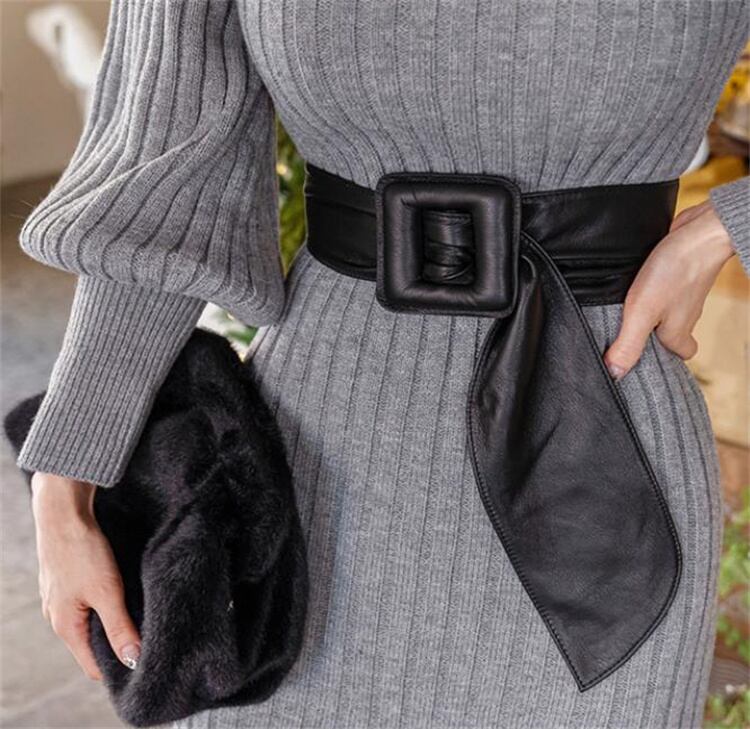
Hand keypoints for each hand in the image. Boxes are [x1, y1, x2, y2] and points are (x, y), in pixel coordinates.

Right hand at [30, 472, 140, 679]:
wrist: (63, 511)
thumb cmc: (81, 551)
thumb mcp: (106, 591)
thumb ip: (119, 627)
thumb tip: (132, 660)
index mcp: (65, 626)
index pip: (93, 666)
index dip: (119, 668)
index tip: (146, 663)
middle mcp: (59, 617)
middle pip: (92, 645)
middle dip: (118, 644)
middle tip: (148, 637)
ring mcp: (61, 598)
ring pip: (91, 621)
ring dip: (114, 622)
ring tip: (139, 615)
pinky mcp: (68, 581)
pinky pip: (88, 602)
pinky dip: (106, 603)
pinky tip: (124, 593)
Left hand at [603, 199, 734, 378]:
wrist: (701, 231)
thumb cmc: (675, 271)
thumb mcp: (643, 313)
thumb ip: (629, 343)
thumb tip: (614, 374)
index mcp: (677, 333)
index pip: (674, 357)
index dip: (656, 360)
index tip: (631, 358)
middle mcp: (683, 317)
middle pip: (668, 335)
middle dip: (647, 336)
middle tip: (621, 332)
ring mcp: (683, 296)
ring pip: (665, 312)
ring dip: (646, 312)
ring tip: (622, 309)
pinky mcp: (677, 276)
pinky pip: (663, 291)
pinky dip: (651, 291)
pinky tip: (635, 285)